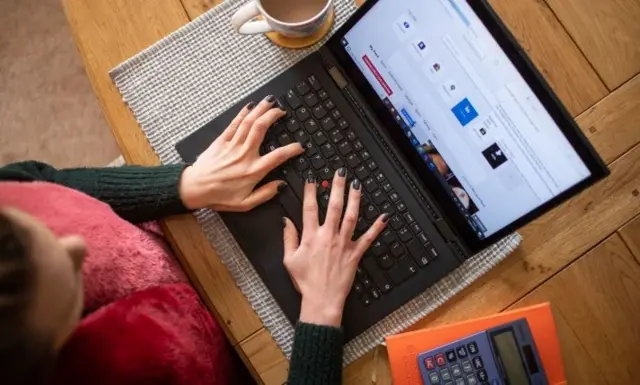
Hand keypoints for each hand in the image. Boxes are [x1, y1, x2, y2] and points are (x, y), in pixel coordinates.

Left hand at [179, 96, 303, 211]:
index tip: (300, 146)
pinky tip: (250, 106)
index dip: (292, 149)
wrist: (194, 188)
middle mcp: (244, 155)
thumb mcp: (245, 203)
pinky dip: (243, 113)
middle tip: (282, 111)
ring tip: (270, 101)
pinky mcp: (221, 141)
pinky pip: (234, 124)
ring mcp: (232, 146)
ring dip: (260, 109)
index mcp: (253, 171)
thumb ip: (266, 194)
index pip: (278, 156)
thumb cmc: (219, 197)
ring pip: (249, 122)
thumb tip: (281, 185)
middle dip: (273, 116)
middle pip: (261, 128)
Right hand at [282, 169, 388, 326]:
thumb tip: (286, 221)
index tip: (312, 178)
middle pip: (334, 206)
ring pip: (351, 217)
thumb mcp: (289, 260)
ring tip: (357, 185)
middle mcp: (328, 237)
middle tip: (340, 172)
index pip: (310, 208)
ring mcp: (343, 244)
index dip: (310, 191)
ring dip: (355, 199)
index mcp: (311, 237)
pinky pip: (368, 238)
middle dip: (337, 187)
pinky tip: (384, 216)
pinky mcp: (355, 254)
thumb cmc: (305, 282)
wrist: (321, 300)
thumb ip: (288, 238)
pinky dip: (377, 227)